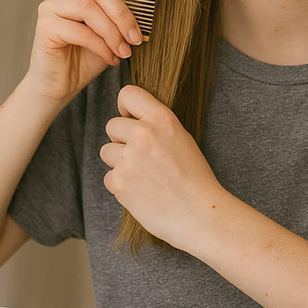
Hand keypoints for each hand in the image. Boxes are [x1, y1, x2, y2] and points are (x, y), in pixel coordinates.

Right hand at [24, 0, 142, 104]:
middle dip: (122, 14)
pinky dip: (101, 46)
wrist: (65, 82)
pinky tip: (112, 58)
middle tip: (136, 37)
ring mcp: (50, 6)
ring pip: (89, 8)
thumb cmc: (92, 53)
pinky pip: (79, 31)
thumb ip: (122, 9)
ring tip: (125, 51)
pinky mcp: (45, 26)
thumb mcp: (113, 27)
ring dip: (113, 33)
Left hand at [100, 85, 225, 251]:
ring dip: (119, 161)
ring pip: (107, 151)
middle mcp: (143, 134)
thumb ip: (155, 125)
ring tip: (143, 174)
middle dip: (122, 138)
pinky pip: (108, 177)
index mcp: (161, 118)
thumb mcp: (181, 137)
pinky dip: (120, 185)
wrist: (200, 213)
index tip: (131, 118)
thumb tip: (129, 119)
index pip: (127, 94)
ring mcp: (129, 159)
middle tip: (142, 155)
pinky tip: (141, 190)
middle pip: (112, 125)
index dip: (126, 107)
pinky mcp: (120, 183)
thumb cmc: (195, 176)